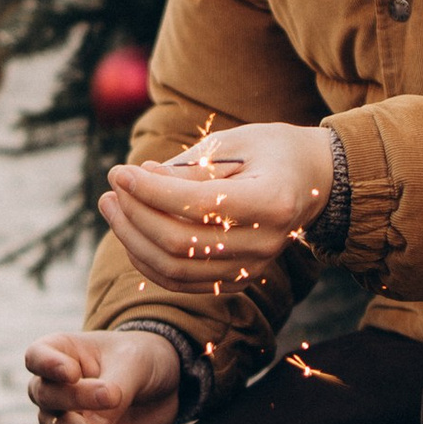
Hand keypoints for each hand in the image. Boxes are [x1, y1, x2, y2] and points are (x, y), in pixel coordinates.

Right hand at [23, 326, 181, 423]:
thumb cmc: (140, 359)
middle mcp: (54, 387)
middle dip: (74, 399)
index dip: (48, 365)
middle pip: (47, 396)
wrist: (164, 383)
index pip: (37, 357)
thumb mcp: (133, 364)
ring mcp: (66, 420)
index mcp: (60, 352)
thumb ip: (113, 392)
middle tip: (112, 398)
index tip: (71, 374)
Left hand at [97, 119, 337, 296]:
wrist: (311, 182)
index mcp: (272, 201)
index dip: (153, 191)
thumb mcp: (234, 142)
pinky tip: (130, 231)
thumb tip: (138, 180)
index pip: (200, 205)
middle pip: (182, 243)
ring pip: (176, 269)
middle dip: (135, 215)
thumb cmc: (269, 151)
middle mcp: (266, 243)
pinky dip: (147, 260)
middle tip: (111, 189)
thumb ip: (188, 165)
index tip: (121, 172)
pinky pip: (181, 282)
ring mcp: (252, 267)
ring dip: (133, 239)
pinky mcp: (237, 280)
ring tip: (112, 206)